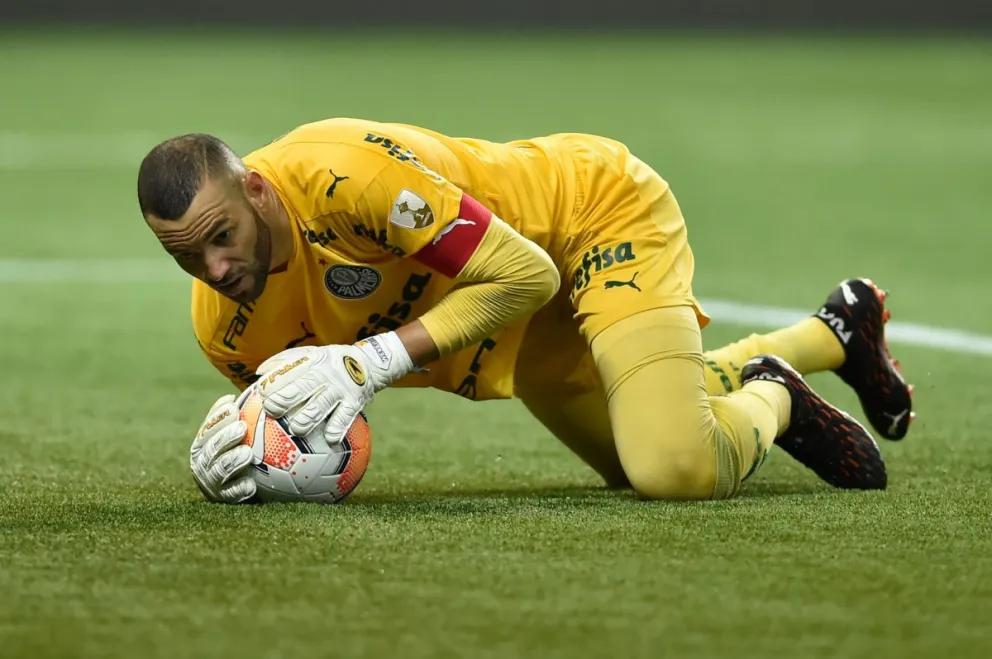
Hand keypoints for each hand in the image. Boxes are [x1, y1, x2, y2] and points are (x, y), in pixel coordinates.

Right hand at [189, 394, 255, 503]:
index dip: (218, 416)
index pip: (208, 428)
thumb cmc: (244, 448)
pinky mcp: (224, 499)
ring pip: (218, 471)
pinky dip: (239, 489)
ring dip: (231, 461)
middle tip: (242, 427)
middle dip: (224, 437)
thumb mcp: (237, 430)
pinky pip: (231, 495)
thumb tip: (231, 396)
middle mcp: (202, 463)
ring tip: (247, 453)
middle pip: (210, 449)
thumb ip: (234, 415)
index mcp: (203, 444)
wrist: (248, 482)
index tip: (234, 405)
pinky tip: (251, 484)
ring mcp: (212, 482)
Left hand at [254, 333, 413, 445]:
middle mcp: (325, 375)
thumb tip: (259, 374)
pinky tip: (330, 440)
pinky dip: (338, 428)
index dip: (274, 383)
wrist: (369, 362)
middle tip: (272, 410)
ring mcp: (340, 389)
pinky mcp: (355, 402)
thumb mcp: (311, 354)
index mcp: (311, 363)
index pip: (289, 371)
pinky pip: (346, 417)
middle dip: (287, 399)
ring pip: (322, 405)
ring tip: (297, 429)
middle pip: (304, 387)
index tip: (261, 393)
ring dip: (309, 418)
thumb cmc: (331, 362)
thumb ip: (285, 361)